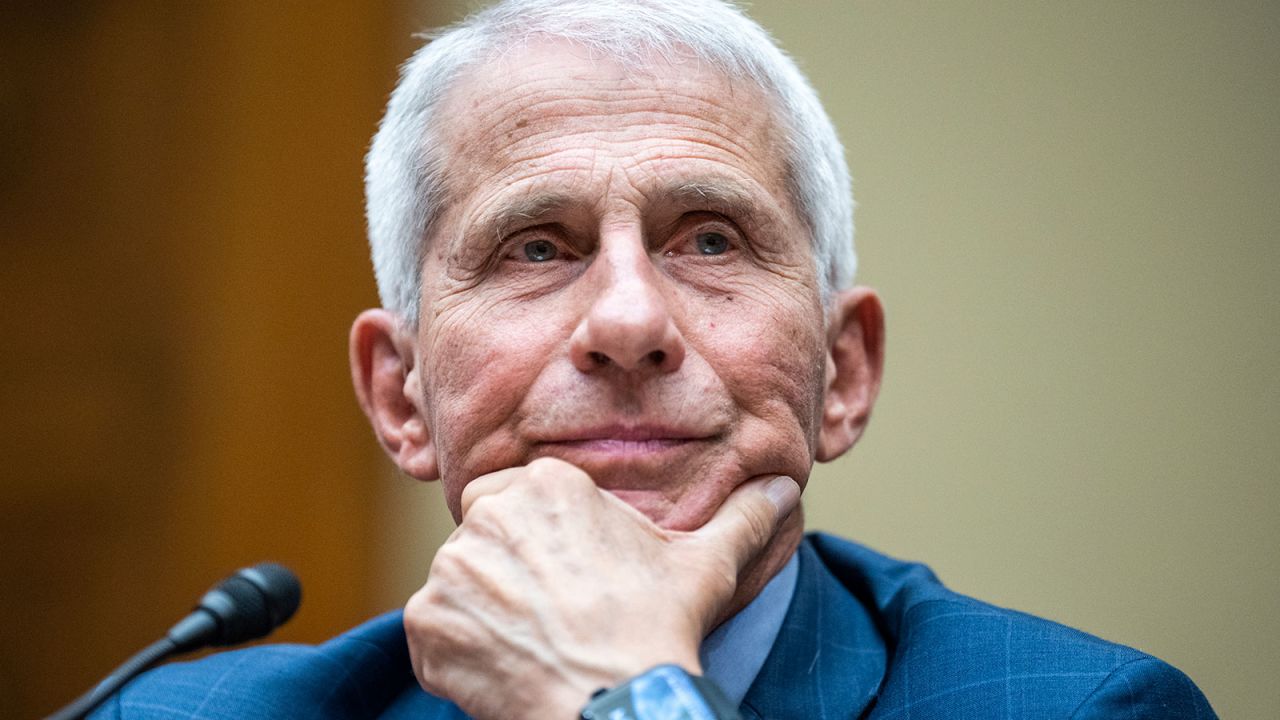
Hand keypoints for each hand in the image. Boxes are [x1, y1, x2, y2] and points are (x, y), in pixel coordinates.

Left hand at [403, 457, 799, 719]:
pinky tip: (506, 668)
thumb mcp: (706, 564)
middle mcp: (490, 515)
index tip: (566, 577)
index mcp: (547, 485)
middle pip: (486, 537)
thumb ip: (741, 516)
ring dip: (485, 611)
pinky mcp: (426, 623)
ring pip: (460, 584)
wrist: (615, 702)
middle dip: (510, 570)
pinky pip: (434, 631)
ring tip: (534, 643)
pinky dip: (460, 652)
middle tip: (550, 613)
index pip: (519, 497)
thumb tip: (786, 486)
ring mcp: (451, 570)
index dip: (541, 538)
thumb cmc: (659, 628)